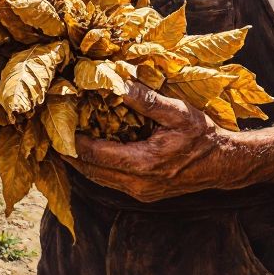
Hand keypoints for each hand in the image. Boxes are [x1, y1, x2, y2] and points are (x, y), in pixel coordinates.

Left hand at [67, 81, 244, 201]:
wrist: (224, 164)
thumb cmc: (203, 135)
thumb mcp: (176, 112)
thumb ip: (145, 100)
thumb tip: (116, 81)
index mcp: (143, 163)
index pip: (95, 154)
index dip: (71, 141)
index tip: (54, 124)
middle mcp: (137, 184)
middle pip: (90, 171)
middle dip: (68, 153)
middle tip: (49, 133)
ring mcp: (139, 192)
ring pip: (98, 179)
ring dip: (80, 161)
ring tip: (61, 141)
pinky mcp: (143, 193)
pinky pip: (110, 181)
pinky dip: (96, 166)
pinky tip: (89, 152)